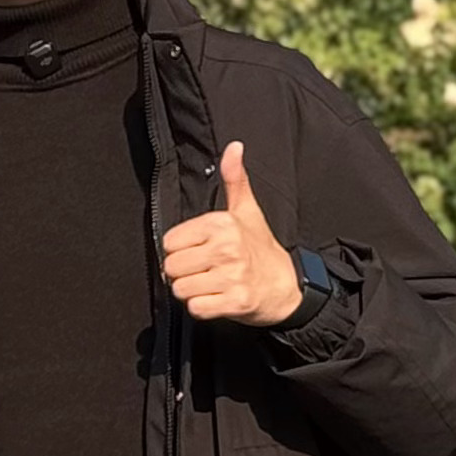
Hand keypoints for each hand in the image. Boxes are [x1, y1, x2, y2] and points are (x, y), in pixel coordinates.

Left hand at [161, 140, 303, 327]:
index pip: (170, 243)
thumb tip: (233, 147)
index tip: (200, 252)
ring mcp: (231, 276)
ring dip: (192, 292)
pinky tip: (217, 299)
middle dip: (184, 274)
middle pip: (172, 268)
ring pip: (181, 290)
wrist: (286, 287)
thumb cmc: (261, 248)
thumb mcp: (246, 210)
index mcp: (221, 223)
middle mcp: (226, 248)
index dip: (181, 251)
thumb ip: (234, 179)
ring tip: (212, 284)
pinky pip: (196, 308)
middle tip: (206, 271)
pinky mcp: (235, 302)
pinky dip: (203, 308)